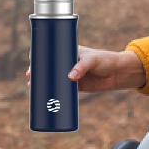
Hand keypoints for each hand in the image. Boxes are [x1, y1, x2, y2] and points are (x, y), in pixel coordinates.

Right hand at [26, 46, 145, 91]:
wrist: (118, 73)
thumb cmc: (105, 60)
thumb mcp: (92, 60)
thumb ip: (81, 67)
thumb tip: (69, 78)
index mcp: (69, 52)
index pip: (51, 51)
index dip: (40, 55)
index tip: (31, 60)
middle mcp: (68, 63)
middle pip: (49, 66)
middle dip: (37, 71)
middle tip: (30, 77)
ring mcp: (71, 75)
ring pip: (54, 79)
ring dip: (43, 83)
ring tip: (32, 88)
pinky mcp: (77, 87)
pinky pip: (62, 90)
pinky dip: (54, 93)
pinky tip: (44, 97)